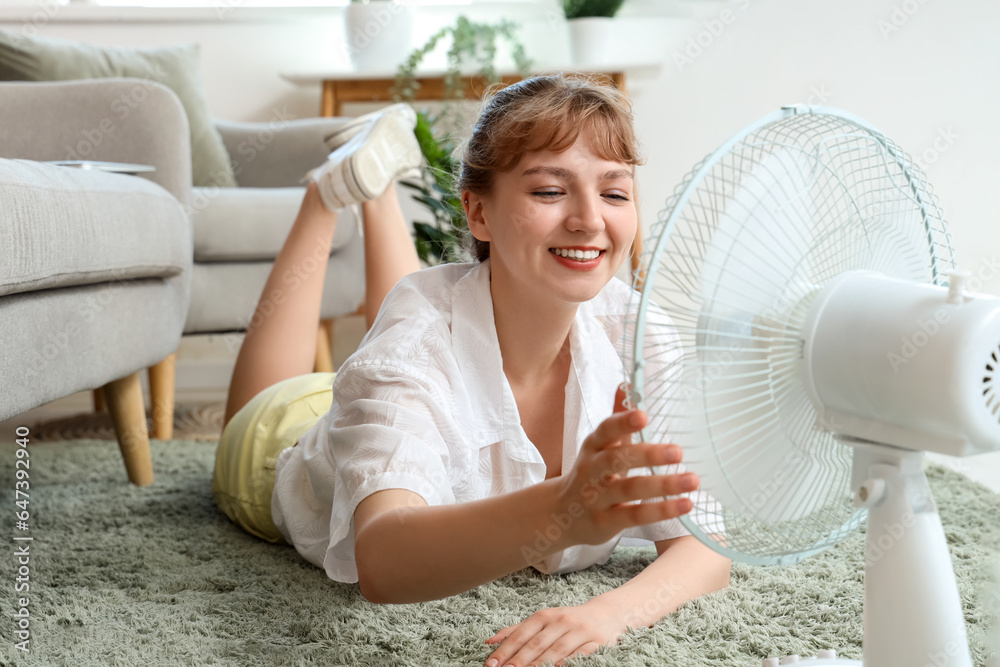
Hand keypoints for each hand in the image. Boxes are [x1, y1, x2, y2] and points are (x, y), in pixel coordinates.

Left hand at [483, 600, 626, 666]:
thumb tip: (490, 642)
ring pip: (556, 650)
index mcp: (545, 616)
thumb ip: (517, 630)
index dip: (505, 649)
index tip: (491, 664)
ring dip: (540, 664)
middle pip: (536, 644)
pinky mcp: (597, 642)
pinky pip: (581, 655)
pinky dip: (569, 662)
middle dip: (519, 660)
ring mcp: (579, 631)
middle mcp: (561, 621)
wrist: (609, 613)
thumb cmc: (569, 620)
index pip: (521, 634)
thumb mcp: (543, 620)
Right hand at [553, 386, 698, 546]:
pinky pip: (635, 516)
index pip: (606, 431)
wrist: (561, 515)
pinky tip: (685, 504)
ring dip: (663, 485)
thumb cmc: (591, 474)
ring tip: (693, 480)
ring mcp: (596, 498)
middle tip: (678, 452)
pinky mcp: (606, 522)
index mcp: (593, 446)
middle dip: (647, 455)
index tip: (643, 415)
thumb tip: (627, 382)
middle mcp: (592, 470)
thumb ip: (616, 416)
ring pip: (629, 489)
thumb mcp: (600, 445)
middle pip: (616, 460)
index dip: (623, 422)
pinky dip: (661, 510)